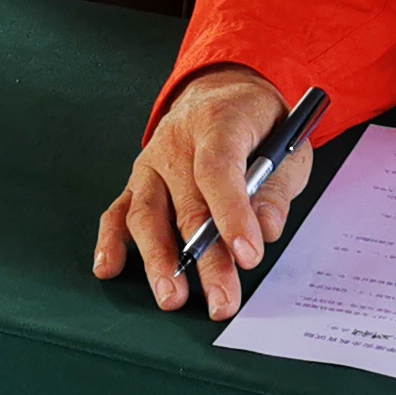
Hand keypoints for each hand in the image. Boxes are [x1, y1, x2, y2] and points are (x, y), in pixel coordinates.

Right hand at [91, 65, 306, 320]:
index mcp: (218, 122)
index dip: (233, 213)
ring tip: (171, 296)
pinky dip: (110, 241)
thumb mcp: (287, 146)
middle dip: (206, 260)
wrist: (221, 93)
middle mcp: (177, 142)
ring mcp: (151, 162)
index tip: (248, 254)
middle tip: (222, 301)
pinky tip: (108, 268)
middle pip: (188, 205)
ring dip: (158, 259)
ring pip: (148, 213)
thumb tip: (266, 230)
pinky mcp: (137, 181)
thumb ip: (277, 189)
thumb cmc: (257, 125)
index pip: (218, 169)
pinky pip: (118, 211)